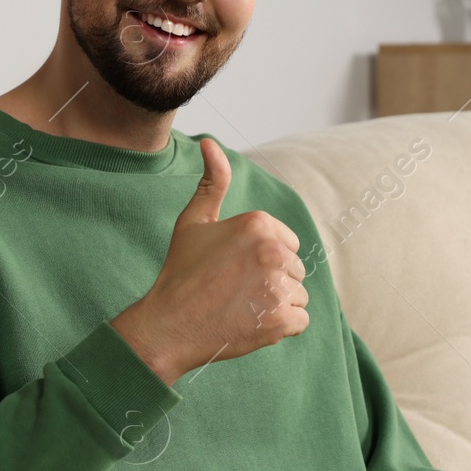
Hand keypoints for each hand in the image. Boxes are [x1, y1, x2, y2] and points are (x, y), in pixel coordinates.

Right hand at [111, 138, 309, 384]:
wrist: (169, 325)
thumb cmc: (181, 272)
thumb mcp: (194, 220)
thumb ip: (213, 181)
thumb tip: (210, 143)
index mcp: (258, 224)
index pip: (289, 243)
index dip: (264, 259)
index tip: (237, 268)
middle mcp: (273, 251)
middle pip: (296, 269)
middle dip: (272, 281)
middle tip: (235, 290)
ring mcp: (278, 287)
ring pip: (299, 295)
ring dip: (276, 305)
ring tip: (242, 307)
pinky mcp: (280, 320)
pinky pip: (301, 320)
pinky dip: (281, 326)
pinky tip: (251, 323)